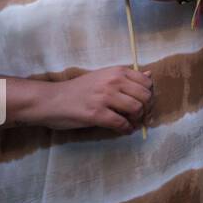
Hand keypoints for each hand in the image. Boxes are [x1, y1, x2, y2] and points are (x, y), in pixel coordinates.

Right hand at [38, 66, 153, 132]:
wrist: (51, 99)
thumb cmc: (78, 89)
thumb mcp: (103, 77)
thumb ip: (126, 77)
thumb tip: (150, 74)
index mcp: (116, 71)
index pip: (147, 82)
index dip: (148, 95)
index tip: (144, 103)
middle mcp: (113, 82)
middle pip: (145, 96)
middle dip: (146, 109)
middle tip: (139, 116)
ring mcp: (105, 97)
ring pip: (136, 109)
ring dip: (136, 119)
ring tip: (130, 122)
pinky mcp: (96, 114)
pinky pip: (121, 123)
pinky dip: (126, 129)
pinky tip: (123, 130)